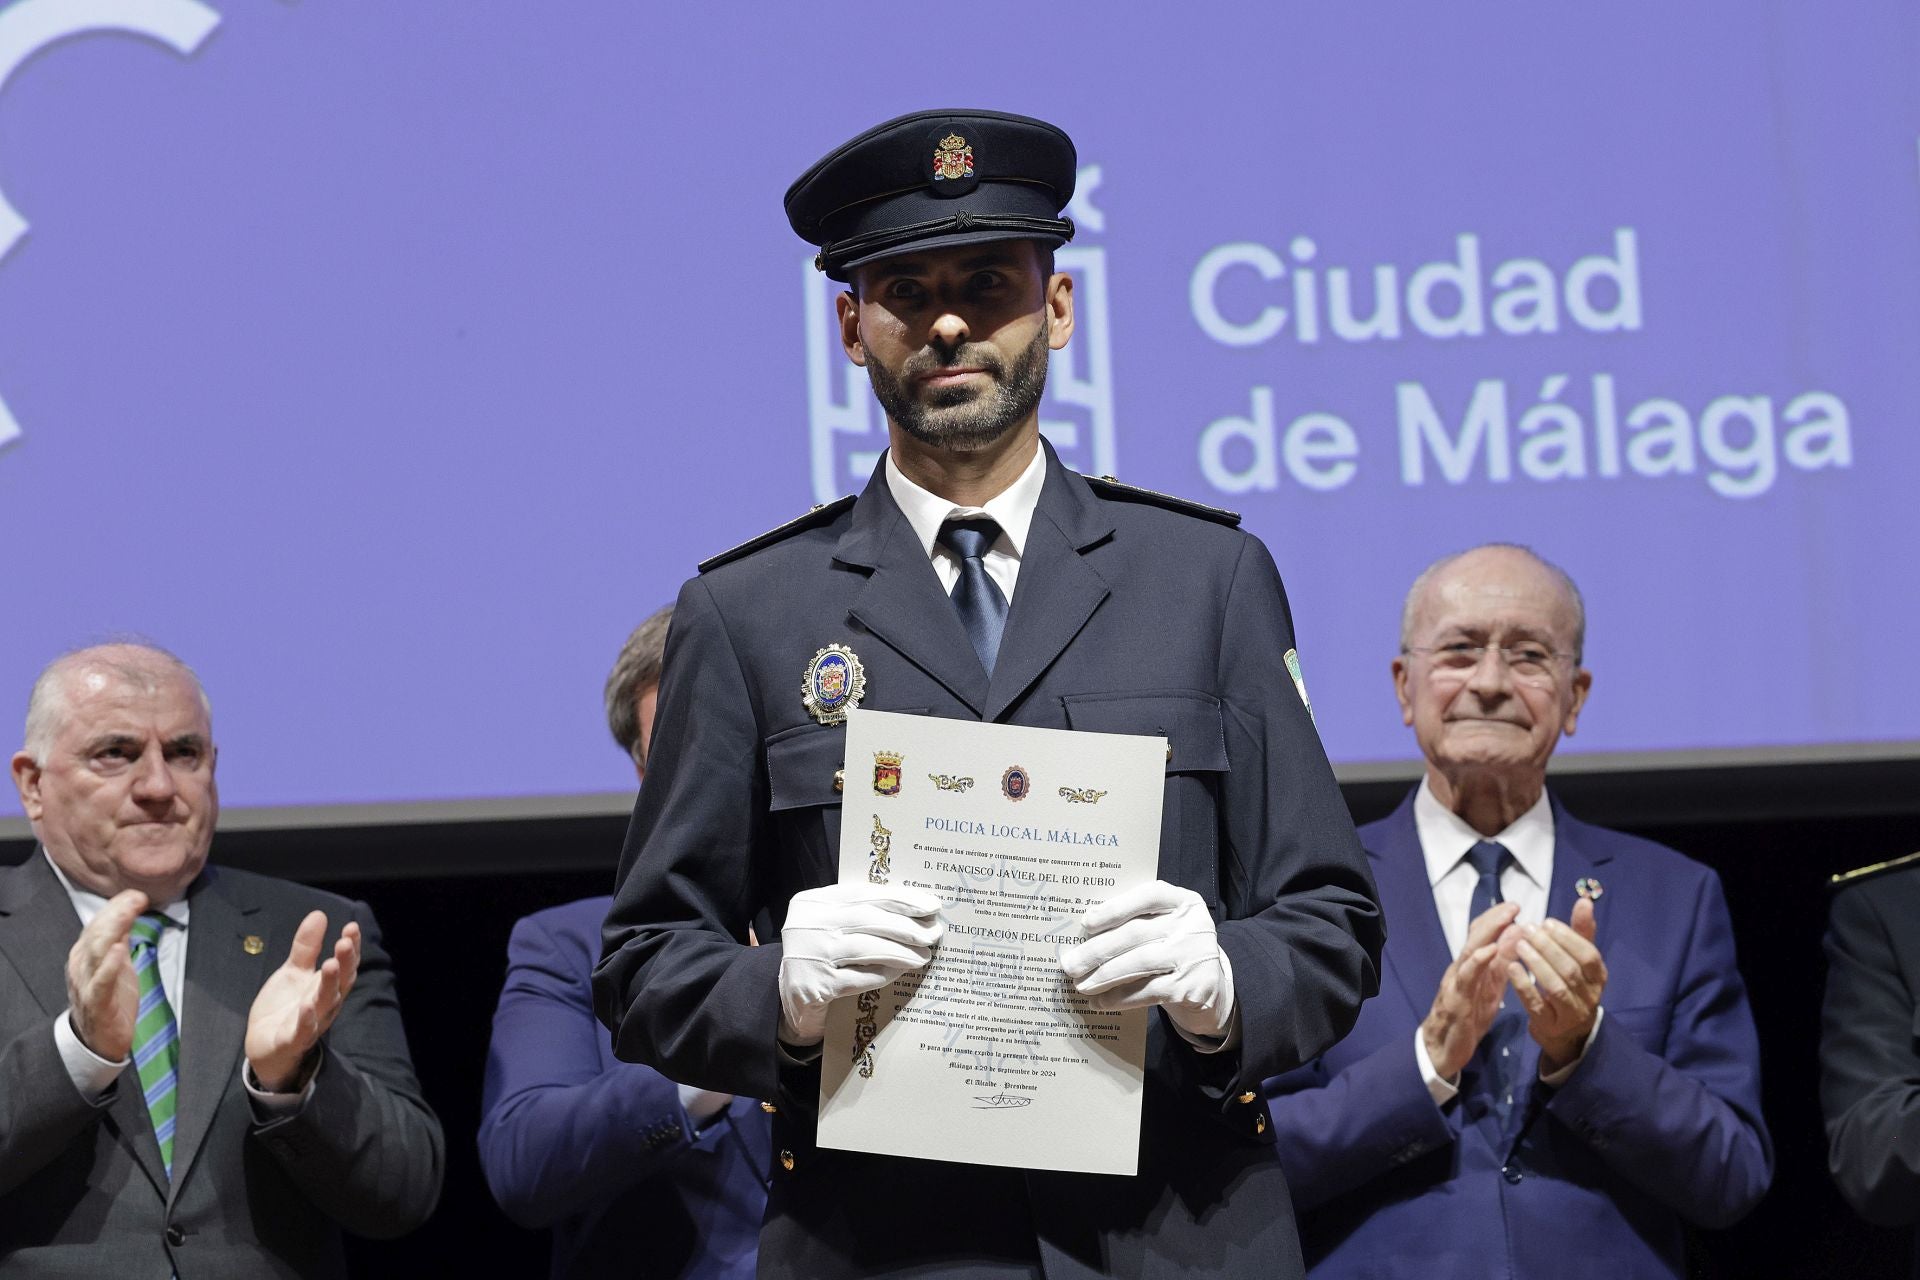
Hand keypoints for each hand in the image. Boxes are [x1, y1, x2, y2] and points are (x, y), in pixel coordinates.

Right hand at [65, 889, 148, 1061]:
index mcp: (86, 955)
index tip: (137, 894)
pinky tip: (120, 950)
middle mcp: (82, 966)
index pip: (97, 924)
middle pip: (96, 933)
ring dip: (113, 929)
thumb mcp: (117, 963)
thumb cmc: (110, 999)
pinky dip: (110, 964)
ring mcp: (87, 983)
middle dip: (116, 912)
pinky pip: (101, 981)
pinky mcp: (98, 1002)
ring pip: (96, 951)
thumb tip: (129, 912)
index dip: (116, 907)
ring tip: (129, 913)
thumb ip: (120, 939)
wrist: (99, 1039)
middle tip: (137, 898)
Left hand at [245, 910, 360, 1091]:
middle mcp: (325, 1004)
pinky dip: (306, 1020)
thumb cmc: (285, 1006)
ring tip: (330, 964)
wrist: (264, 1045)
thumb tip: (319, 914)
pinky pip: (302, 1031)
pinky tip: (307, 1005)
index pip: (345, 965)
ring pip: (325, 1004)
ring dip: (330, 985)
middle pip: (341, 983)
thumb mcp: (293, 972)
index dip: (351, 948)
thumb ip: (306, 947)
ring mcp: (310, 1023)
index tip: (351, 927)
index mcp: (327, 987)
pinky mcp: (292, 1040)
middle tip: (345, 942)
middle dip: (345, 962)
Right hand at [778, 883, 942, 1046]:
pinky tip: (901, 972)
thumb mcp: (832, 925)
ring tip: (924, 955)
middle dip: (906, 925)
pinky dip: (884, 973)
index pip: (864, 893)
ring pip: (866, 948)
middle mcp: (807, 924)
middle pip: (867, 918)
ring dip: (901, 952)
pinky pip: (859, 977)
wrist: (790, 998)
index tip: (930, 904)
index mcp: (813, 901)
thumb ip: (860, 913)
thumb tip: (915, 909)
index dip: (901, 898)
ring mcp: (809, 955)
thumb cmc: (821, 955)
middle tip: (934, 932)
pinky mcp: (815, 985)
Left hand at [1060, 881, 1234, 1040]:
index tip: (1086, 923)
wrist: (1211, 985)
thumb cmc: (1173, 948)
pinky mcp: (1194, 987)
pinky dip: (1121, 997)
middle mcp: (1193, 924)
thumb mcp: (1164, 926)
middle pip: (1136, 933)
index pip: (1148, 896)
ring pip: (1140, 963)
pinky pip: (1148, 991)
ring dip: (1104, 976)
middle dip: (1097, 950)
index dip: (1115, 908)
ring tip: (1081, 985)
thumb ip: (1137, 921)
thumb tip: (1084, 932)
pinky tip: (1102, 1002)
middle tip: (1070, 964)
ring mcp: (1196, 956)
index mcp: (1183, 901)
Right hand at [1420, 901, 1520, 1080]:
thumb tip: (1516, 937)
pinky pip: (1466, 977)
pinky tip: (1490, 951)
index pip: (1481, 935)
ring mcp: (1456, 983)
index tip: (1515, 906)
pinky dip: (1478, 961)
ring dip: (1488, 933)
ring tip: (1505, 919)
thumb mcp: (1490, 988)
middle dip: (1494, 919)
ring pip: (1470, 951)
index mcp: (1472, 967)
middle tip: (1514, 905)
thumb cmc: (1467, 1018)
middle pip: (1475, 937)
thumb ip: (1502, 964)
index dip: (1496, 919)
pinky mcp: (1456, 1000)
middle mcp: (1461, 969)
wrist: (1443, 1049)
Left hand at [1508, 897, 1606, 1074]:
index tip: (1546, 922)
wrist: (1567, 1032)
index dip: (1568, 938)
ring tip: (1519, 945)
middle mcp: (1590, 997)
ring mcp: (1571, 1014)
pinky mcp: (1550, 1026)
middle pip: (1570, 970)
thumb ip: (1581, 931)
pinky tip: (1511, 968)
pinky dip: (1524, 986)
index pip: (1588, 955)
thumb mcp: (1579, 960)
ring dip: (1536, 964)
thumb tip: (1585, 900)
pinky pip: (1537, 1005)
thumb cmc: (1573, 986)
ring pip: (1555, 988)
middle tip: (1527, 929)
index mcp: (1599, 977)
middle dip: (1548, 947)